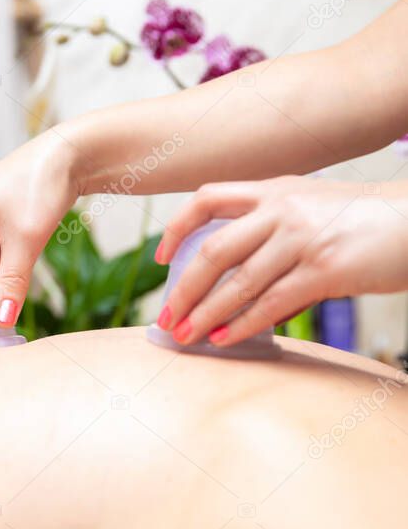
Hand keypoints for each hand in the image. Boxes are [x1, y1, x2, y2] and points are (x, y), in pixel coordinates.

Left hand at [155, 176, 407, 346]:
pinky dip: (242, 325)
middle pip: (212, 249)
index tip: (159, 258)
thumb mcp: (315, 212)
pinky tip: (224, 339)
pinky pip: (271, 303)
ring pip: (236, 281)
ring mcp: (301, 237)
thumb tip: (251, 300)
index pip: (207, 198)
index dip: (176, 228)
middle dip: (183, 289)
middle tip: (166, 318)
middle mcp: (282, 209)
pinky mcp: (324, 268)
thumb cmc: (368, 221)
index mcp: (274, 190)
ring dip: (204, 314)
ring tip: (185, 336)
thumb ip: (277, 241)